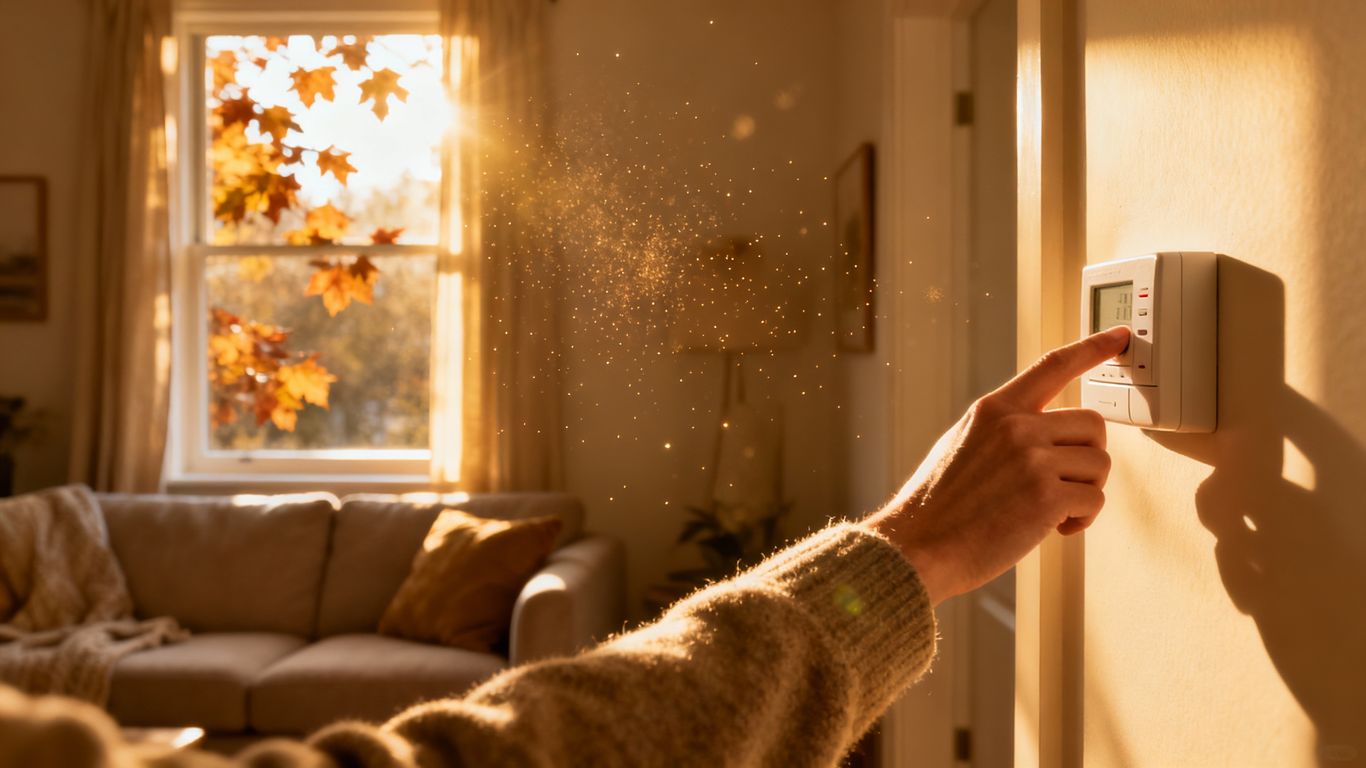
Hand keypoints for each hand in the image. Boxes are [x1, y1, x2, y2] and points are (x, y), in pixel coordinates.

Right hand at [865, 326, 1130, 604]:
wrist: (917, 547)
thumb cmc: (936, 507)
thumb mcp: (960, 445)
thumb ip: (1001, 430)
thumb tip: (1043, 432)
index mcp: (995, 410)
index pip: (1053, 366)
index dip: (1092, 348)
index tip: (1119, 337)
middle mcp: (1017, 427)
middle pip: (1093, 424)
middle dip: (1087, 457)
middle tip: (1065, 483)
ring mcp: (1032, 459)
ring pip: (1100, 464)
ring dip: (1086, 491)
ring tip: (1053, 511)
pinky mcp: (1046, 496)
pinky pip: (1094, 500)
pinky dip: (1081, 519)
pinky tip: (1054, 529)